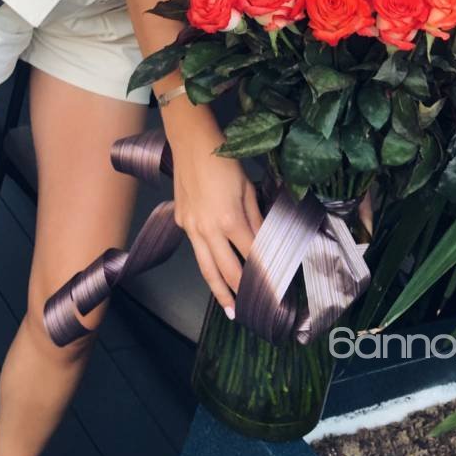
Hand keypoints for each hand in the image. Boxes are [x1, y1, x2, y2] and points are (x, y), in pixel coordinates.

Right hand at [168, 119, 263, 317]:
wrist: (191, 143)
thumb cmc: (223, 161)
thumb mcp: (248, 189)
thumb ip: (256, 219)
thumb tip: (266, 242)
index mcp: (229, 220)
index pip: (250, 256)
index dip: (263, 274)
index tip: (275, 289)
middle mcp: (207, 229)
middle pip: (226, 270)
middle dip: (240, 293)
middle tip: (252, 312)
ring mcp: (190, 227)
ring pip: (205, 267)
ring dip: (218, 291)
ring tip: (230, 310)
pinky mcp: (181, 221)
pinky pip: (196, 249)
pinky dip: (206, 265)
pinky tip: (214, 273)